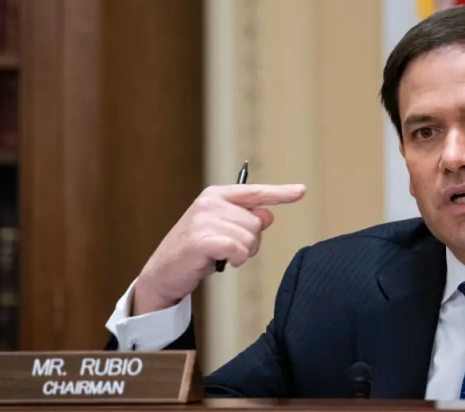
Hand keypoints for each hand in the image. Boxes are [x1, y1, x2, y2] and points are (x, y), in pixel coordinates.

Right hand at [133, 183, 306, 314]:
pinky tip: (221, 262)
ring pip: (250, 237)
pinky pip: (238, 249)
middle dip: (250, 242)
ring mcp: (204, 219)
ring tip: (222, 256)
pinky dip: (236, 259)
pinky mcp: (200, 239)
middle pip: (257, 222)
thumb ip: (245, 220)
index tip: (301, 191)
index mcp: (217, 195)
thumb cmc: (197, 252)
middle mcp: (211, 202)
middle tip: (229, 251)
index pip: (255, 192)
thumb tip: (269, 215)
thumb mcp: (224, 232)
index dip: (281, 193)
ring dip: (242, 253)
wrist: (163, 274)